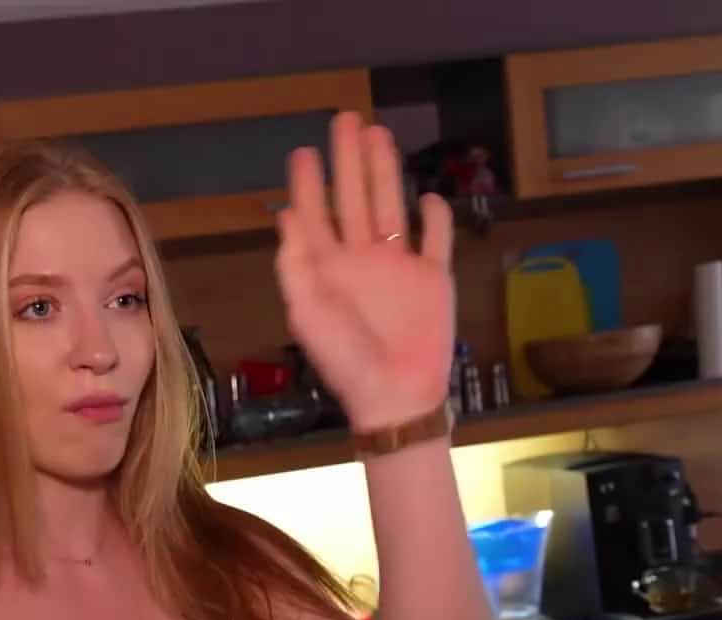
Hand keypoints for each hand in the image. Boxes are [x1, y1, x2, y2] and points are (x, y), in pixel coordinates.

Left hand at [274, 111, 455, 432]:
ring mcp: (399, 267)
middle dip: (348, 161)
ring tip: (380, 136)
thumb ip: (295, 265)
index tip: (303, 152)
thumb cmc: (345, 360)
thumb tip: (284, 216)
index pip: (316, 216)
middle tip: (346, 121)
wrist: (395, 395)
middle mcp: (363, 260)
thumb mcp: (307, 313)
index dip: (308, 184)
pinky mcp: (434, 278)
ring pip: (391, 206)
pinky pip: (436, 239)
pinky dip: (435, 216)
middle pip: (354, 198)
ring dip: (385, 172)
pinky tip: (428, 195)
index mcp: (329, 268)